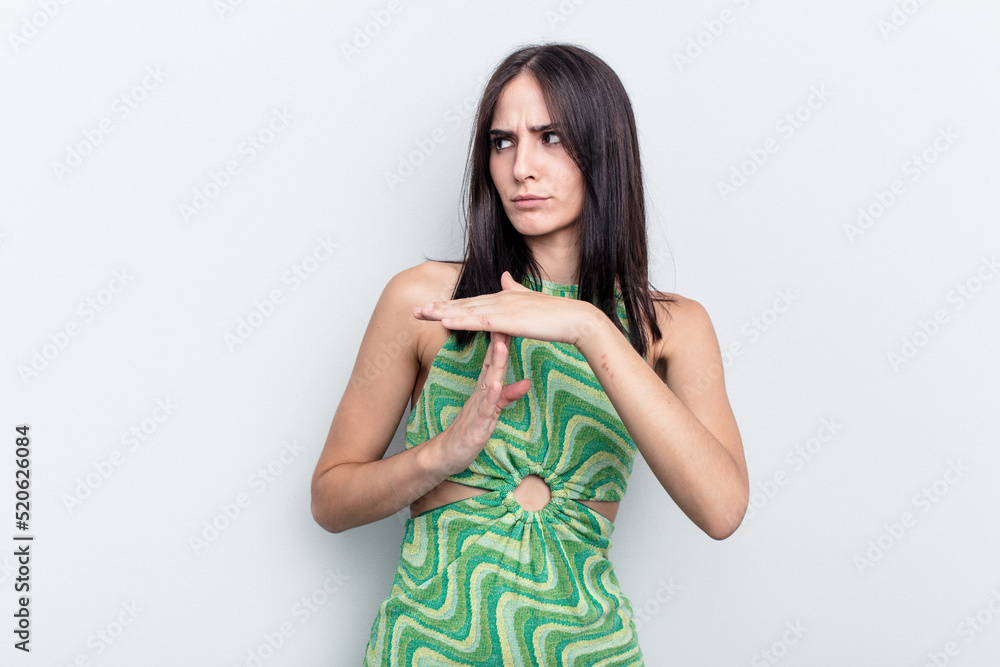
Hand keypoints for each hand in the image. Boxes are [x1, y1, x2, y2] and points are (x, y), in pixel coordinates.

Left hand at [412, 270, 600, 347]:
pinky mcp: (509, 320)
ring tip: (420, 314)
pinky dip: (461, 320)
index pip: (469, 302)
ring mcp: (504, 308)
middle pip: (462, 305)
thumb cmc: (555, 314)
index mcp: (503, 298)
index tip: (429, 308)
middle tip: (413, 311)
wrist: (574, 318)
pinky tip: (444, 322)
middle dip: (437, 308)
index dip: (448, 305)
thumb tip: (504, 276)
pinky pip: (480, 321)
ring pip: (466, 311)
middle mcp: (500, 299)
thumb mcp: (529, 299)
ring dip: (442, 313)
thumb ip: (514, 288)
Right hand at [437, 330, 530, 474]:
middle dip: (499, 343)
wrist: (445, 455)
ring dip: (496, 364)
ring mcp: (477, 408)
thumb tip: (526, 382)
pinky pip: (484, 408)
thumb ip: (507, 396)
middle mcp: (479, 394)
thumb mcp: (492, 411)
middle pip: (491, 365)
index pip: (494, 362)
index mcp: (483, 390)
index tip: (510, 321)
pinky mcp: (476, 425)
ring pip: (488, 382)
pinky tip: (496, 384)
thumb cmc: (469, 432)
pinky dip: (491, 396)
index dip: (502, 342)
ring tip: (502, 344)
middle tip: (506, 320)